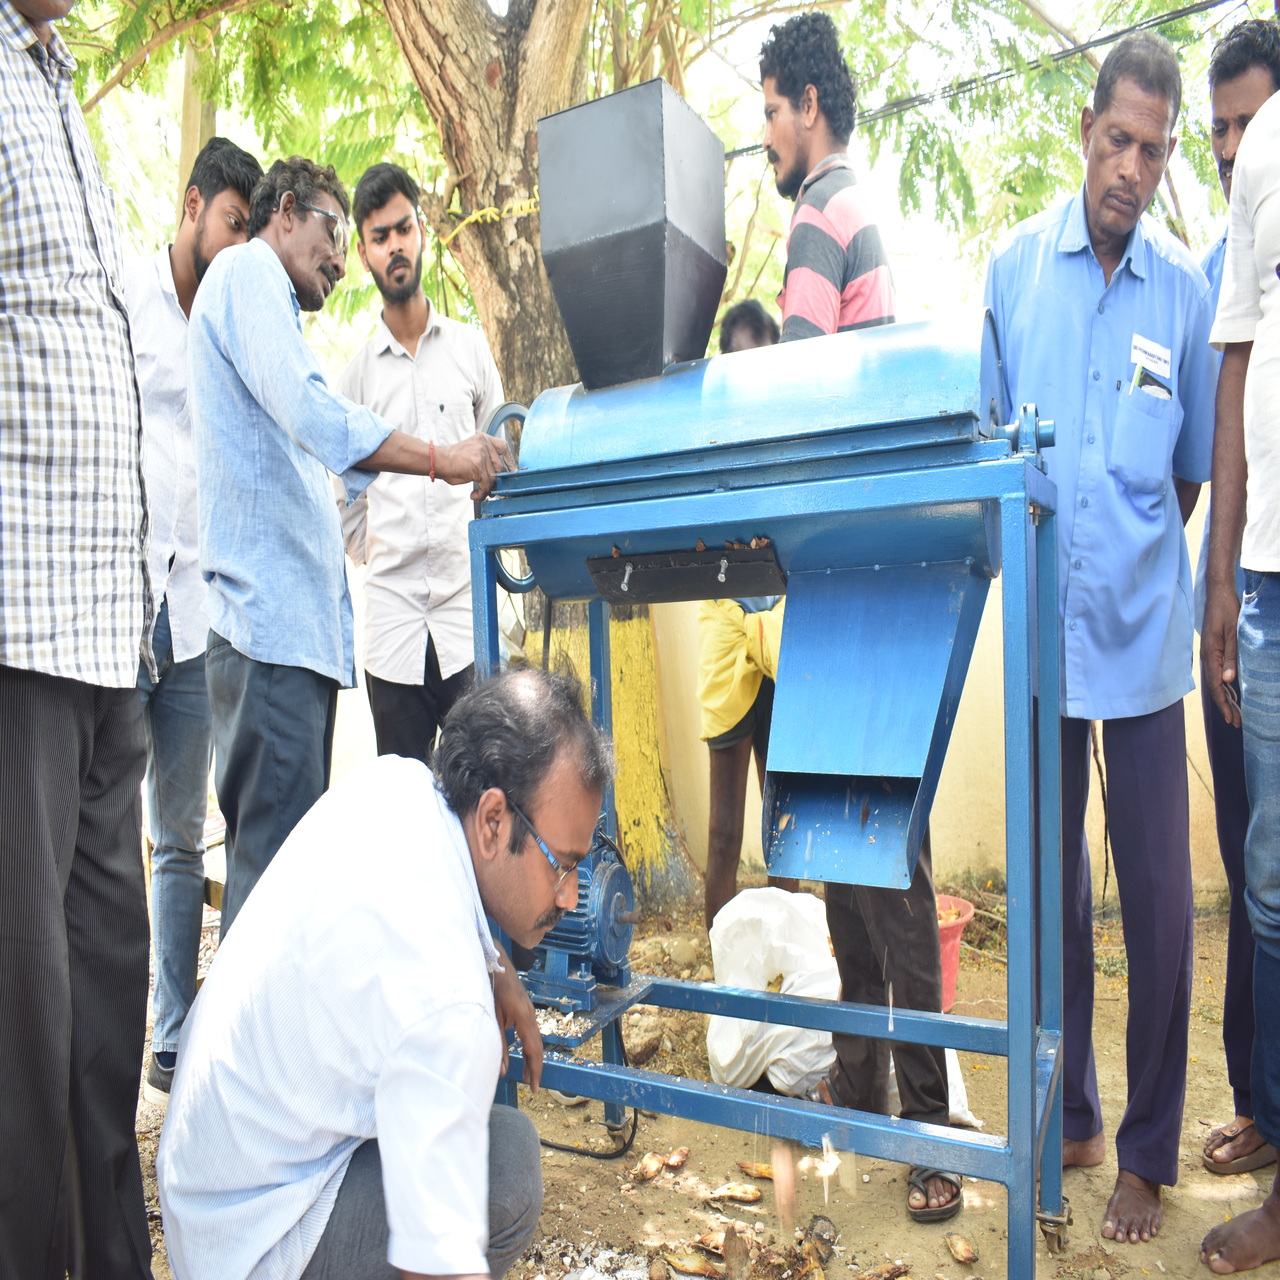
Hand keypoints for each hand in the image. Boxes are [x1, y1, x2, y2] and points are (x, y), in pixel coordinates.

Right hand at [437, 434, 513, 498]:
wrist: (439, 461)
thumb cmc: (453, 460)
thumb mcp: (472, 453)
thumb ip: (486, 458)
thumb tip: (499, 475)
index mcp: (484, 439)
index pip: (503, 447)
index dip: (510, 460)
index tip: (513, 471)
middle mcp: (485, 444)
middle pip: (500, 466)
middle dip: (496, 481)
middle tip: (491, 490)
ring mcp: (482, 454)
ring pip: (493, 477)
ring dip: (487, 489)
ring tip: (479, 493)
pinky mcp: (478, 466)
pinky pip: (486, 484)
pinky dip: (482, 493)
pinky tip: (475, 495)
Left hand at [492, 943, 542, 1091]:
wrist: (493, 961)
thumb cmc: (490, 986)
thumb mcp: (492, 1017)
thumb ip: (499, 1044)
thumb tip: (504, 1070)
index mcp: (523, 1017)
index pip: (534, 1049)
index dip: (535, 1069)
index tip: (534, 1087)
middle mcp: (530, 1014)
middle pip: (538, 1045)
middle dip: (535, 1066)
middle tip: (532, 1085)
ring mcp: (528, 1009)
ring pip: (535, 1037)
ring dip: (532, 1056)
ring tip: (528, 1074)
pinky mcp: (523, 1007)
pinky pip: (530, 1030)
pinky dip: (528, 1044)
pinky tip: (522, 1052)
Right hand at [1202, 578, 1241, 728]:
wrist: (1218, 594)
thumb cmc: (1227, 611)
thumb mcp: (1233, 634)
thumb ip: (1230, 658)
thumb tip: (1228, 681)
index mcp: (1211, 655)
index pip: (1217, 686)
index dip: (1224, 704)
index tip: (1232, 719)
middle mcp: (1208, 657)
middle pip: (1217, 688)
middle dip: (1226, 706)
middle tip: (1237, 723)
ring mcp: (1211, 654)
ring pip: (1219, 682)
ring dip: (1227, 698)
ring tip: (1236, 713)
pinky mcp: (1215, 650)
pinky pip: (1220, 673)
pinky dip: (1226, 686)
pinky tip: (1232, 693)